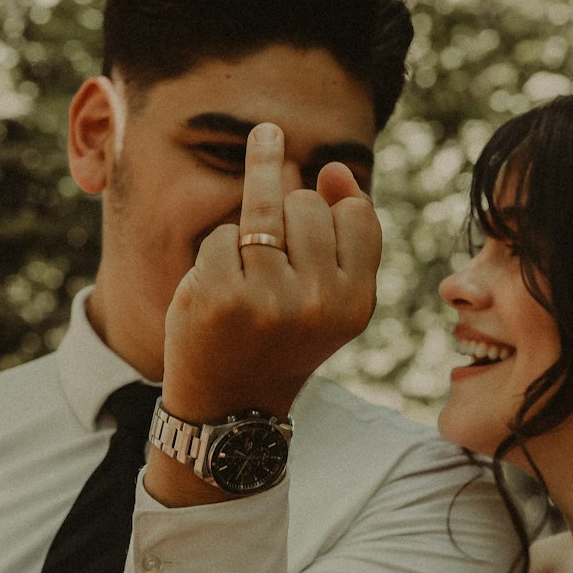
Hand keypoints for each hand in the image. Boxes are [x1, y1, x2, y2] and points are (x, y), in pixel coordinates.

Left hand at [161, 123, 381, 422]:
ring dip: (252, 220)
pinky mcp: (224, 296)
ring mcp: (271, 299)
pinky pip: (222, 236)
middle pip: (307, 205)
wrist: (231, 404)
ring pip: (265, 210)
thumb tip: (335, 167)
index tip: (314, 215)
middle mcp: (321, 303)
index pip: (356, 214)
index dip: (333, 204)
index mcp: (356, 303)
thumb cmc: (279, 338)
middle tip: (275, 251)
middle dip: (288, 213)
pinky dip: (216, 253)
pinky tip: (218, 283)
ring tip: (249, 215)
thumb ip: (341, 233)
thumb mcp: (327, 296)